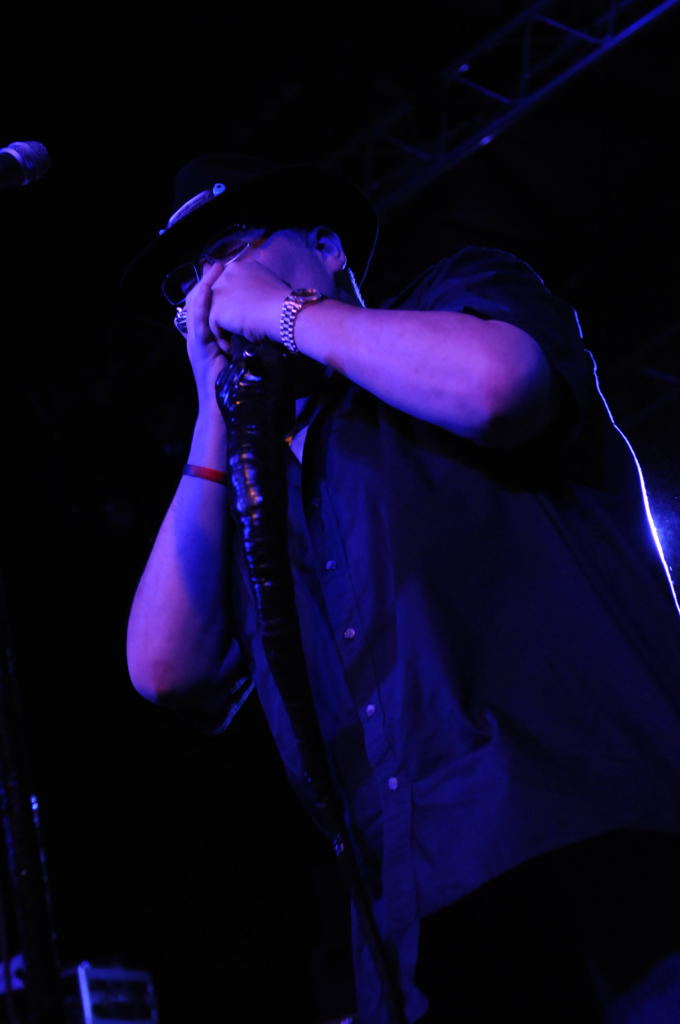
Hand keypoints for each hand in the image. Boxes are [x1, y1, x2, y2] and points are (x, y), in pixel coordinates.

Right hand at [181, 262, 231, 405]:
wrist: (226, 408)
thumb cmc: (236, 385)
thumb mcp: (241, 355)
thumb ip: (244, 338)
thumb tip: (258, 322)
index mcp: (206, 337)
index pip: (205, 305)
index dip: (212, 286)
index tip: (222, 269)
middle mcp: (198, 337)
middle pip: (197, 301)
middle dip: (208, 280)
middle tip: (217, 262)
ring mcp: (196, 343)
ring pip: (195, 308)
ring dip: (205, 286)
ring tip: (214, 269)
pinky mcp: (199, 349)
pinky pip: (199, 323)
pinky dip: (202, 305)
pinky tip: (207, 291)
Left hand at [206, 258, 289, 343]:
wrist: (284, 313)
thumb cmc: (283, 303)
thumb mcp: (267, 286)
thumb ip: (253, 288)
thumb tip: (252, 299)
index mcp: (240, 266)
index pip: (228, 285)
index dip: (232, 302)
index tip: (242, 316)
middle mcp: (226, 274)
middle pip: (218, 297)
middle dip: (224, 314)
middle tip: (234, 330)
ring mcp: (219, 291)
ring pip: (214, 312)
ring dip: (222, 327)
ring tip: (232, 342)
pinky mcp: (216, 308)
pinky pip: (214, 326)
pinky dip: (222, 338)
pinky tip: (231, 347)